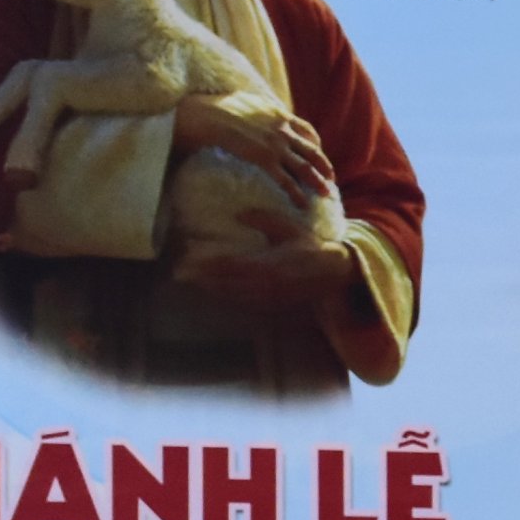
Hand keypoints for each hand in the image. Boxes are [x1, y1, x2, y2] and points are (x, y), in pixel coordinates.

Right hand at [175, 96, 329, 201]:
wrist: (206, 113)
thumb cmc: (219, 106)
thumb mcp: (249, 101)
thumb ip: (261, 109)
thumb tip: (259, 109)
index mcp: (280, 115)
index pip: (307, 131)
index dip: (316, 145)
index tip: (318, 155)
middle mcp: (283, 130)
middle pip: (312, 152)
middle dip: (324, 167)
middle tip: (331, 179)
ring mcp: (276, 145)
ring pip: (305, 168)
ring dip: (318, 182)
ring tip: (325, 194)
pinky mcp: (264, 158)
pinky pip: (286, 180)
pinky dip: (297, 194)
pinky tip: (302, 204)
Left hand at [180, 213, 359, 310]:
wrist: (337, 271)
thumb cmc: (312, 245)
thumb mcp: (290, 226)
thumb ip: (265, 219)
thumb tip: (240, 213)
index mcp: (269, 264)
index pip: (232, 266)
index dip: (209, 265)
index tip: (190, 261)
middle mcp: (268, 284)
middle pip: (229, 285)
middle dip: (205, 281)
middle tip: (182, 275)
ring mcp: (272, 297)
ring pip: (237, 297)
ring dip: (215, 292)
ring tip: (197, 285)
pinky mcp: (277, 304)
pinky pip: (249, 305)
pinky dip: (232, 300)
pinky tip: (221, 295)